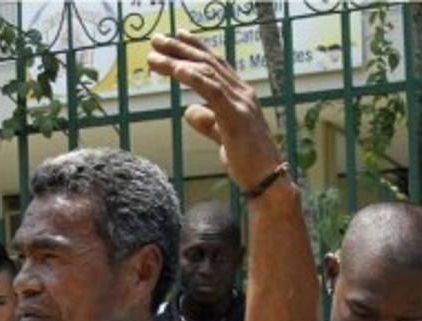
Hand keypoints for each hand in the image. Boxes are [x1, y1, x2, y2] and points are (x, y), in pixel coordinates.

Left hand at [146, 33, 283, 192]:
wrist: (266, 181)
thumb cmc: (246, 161)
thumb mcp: (222, 137)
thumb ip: (208, 122)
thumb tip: (189, 110)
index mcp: (240, 96)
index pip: (215, 66)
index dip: (195, 49)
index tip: (175, 38)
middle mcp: (243, 93)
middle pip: (208, 63)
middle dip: (181, 49)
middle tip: (156, 39)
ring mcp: (242, 103)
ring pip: (207, 73)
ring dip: (179, 61)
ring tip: (156, 55)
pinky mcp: (237, 117)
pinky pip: (214, 91)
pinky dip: (194, 77)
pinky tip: (177, 69)